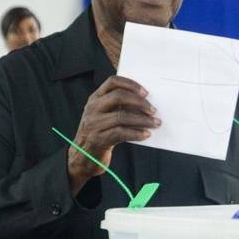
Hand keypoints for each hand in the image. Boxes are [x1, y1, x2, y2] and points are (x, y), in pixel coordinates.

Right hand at [67, 75, 159, 195]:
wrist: (83, 156)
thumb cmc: (100, 132)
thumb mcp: (104, 115)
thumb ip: (118, 106)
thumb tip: (145, 102)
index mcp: (95, 98)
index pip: (113, 82)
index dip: (130, 84)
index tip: (146, 92)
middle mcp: (92, 108)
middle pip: (118, 97)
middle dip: (139, 102)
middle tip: (153, 110)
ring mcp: (94, 124)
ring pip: (122, 116)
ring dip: (142, 120)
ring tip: (155, 123)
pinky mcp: (98, 139)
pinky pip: (121, 133)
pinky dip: (136, 133)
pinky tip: (145, 135)